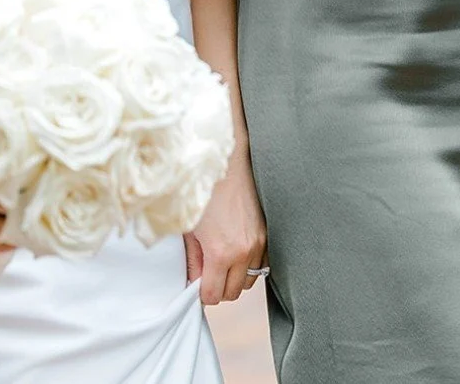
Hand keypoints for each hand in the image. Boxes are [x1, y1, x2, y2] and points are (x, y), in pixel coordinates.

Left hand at [184, 155, 266, 304]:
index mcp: (221, 252)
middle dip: (219, 287)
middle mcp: (244, 251)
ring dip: (236, 276)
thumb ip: (192, 262)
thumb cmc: (205, 190)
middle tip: (208, 272)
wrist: (229, 161)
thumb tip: (193, 283)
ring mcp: (260, 241)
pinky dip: (250, 263)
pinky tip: (239, 249)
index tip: (197, 283)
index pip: (213, 296)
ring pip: (250, 279)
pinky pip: (262, 262)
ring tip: (224, 260)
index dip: (202, 293)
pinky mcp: (269, 232)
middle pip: (233, 293)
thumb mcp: (190, 229)